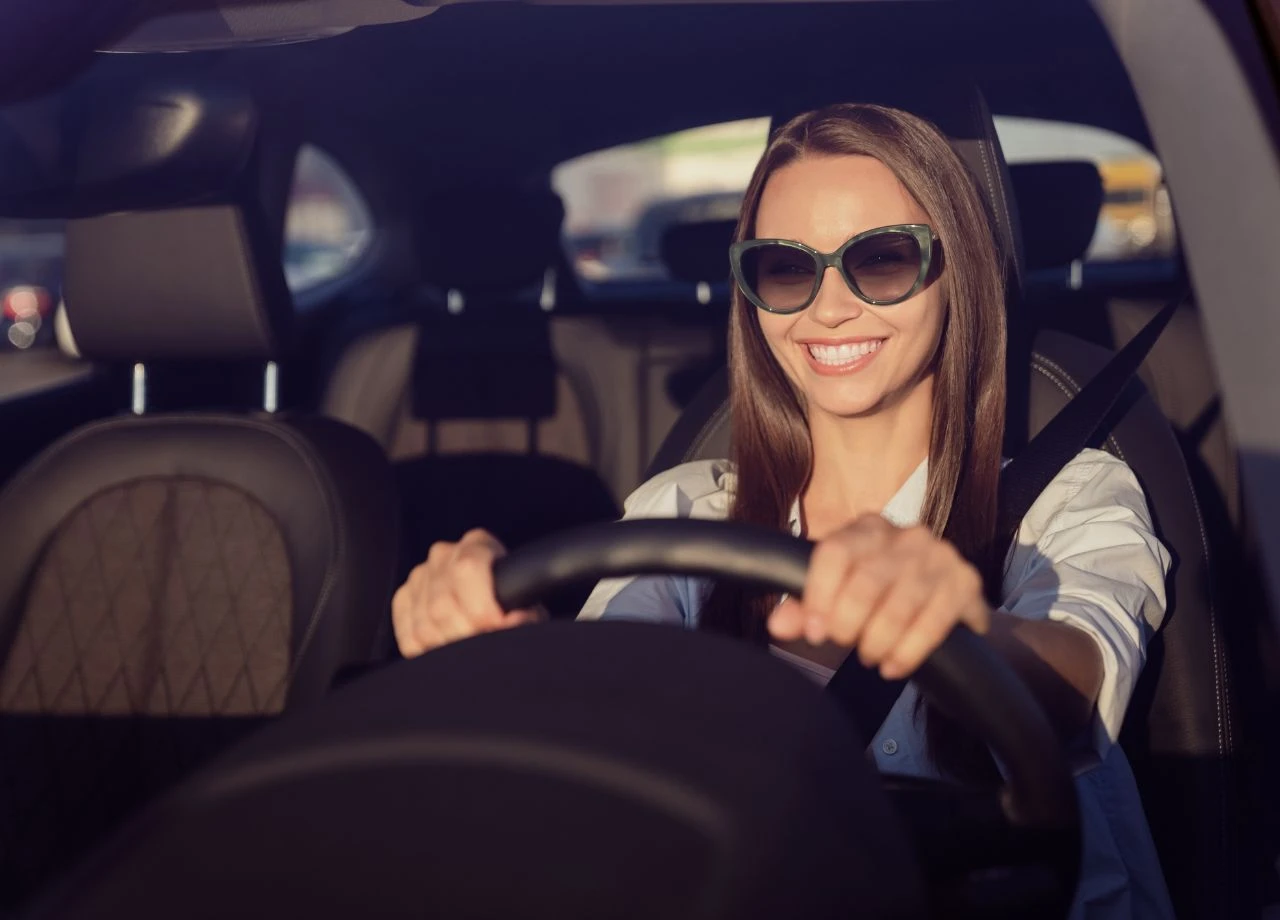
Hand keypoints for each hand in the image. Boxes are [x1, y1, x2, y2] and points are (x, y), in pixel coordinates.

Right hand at [392, 528, 544, 658]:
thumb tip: (514, 622)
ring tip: (471, 651)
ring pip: (424, 624)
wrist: (495, 605)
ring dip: (449, 647)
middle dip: (466, 634)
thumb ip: (523, 612)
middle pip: (442, 603)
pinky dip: (429, 652)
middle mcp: (443, 555)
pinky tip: (450, 649)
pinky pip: (409, 636)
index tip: (497, 627)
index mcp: (476, 545)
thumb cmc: (513, 604)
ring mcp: (420, 576)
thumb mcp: (526, 604)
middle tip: (485, 648)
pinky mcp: (403, 600)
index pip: (467, 568)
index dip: (481, 605)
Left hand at [767, 515, 989, 679]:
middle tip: (843, 644)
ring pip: (900, 604)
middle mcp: (905, 534)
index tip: (813, 632)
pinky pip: (934, 621)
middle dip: (848, 623)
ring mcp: (939, 555)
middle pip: (866, 581)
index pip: (834, 552)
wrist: (944, 604)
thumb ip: (805, 608)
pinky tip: (894, 666)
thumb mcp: (838, 597)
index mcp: (866, 528)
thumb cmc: (877, 598)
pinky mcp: (966, 582)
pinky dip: (910, 650)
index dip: (818, 595)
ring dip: (878, 640)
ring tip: (869, 658)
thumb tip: (777, 625)